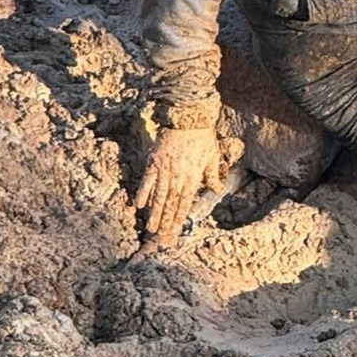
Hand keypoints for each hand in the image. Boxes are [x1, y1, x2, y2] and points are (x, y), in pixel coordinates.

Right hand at [134, 126, 221, 245]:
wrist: (189, 119)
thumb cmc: (203, 137)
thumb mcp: (212, 157)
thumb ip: (212, 176)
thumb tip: (218, 190)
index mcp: (194, 177)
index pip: (185, 202)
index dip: (179, 217)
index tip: (174, 231)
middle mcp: (179, 177)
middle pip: (171, 203)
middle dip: (166, 221)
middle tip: (160, 237)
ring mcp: (165, 170)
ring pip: (159, 197)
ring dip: (154, 213)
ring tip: (150, 228)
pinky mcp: (154, 162)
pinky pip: (147, 182)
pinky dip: (142, 194)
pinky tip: (138, 206)